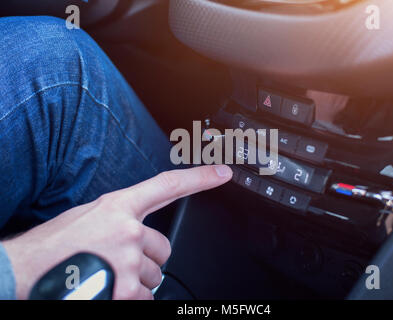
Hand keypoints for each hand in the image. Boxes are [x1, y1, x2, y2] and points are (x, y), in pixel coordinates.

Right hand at [2, 165, 232, 299]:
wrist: (23, 273)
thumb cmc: (51, 247)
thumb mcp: (87, 219)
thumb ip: (119, 221)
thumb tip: (138, 235)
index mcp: (118, 206)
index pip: (168, 186)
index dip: (199, 178)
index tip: (222, 173)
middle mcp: (129, 230)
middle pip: (163, 249)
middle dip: (147, 259)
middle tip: (119, 262)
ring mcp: (129, 261)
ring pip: (154, 275)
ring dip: (136, 280)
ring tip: (106, 276)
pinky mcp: (127, 290)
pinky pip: (145, 297)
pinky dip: (130, 298)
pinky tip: (108, 290)